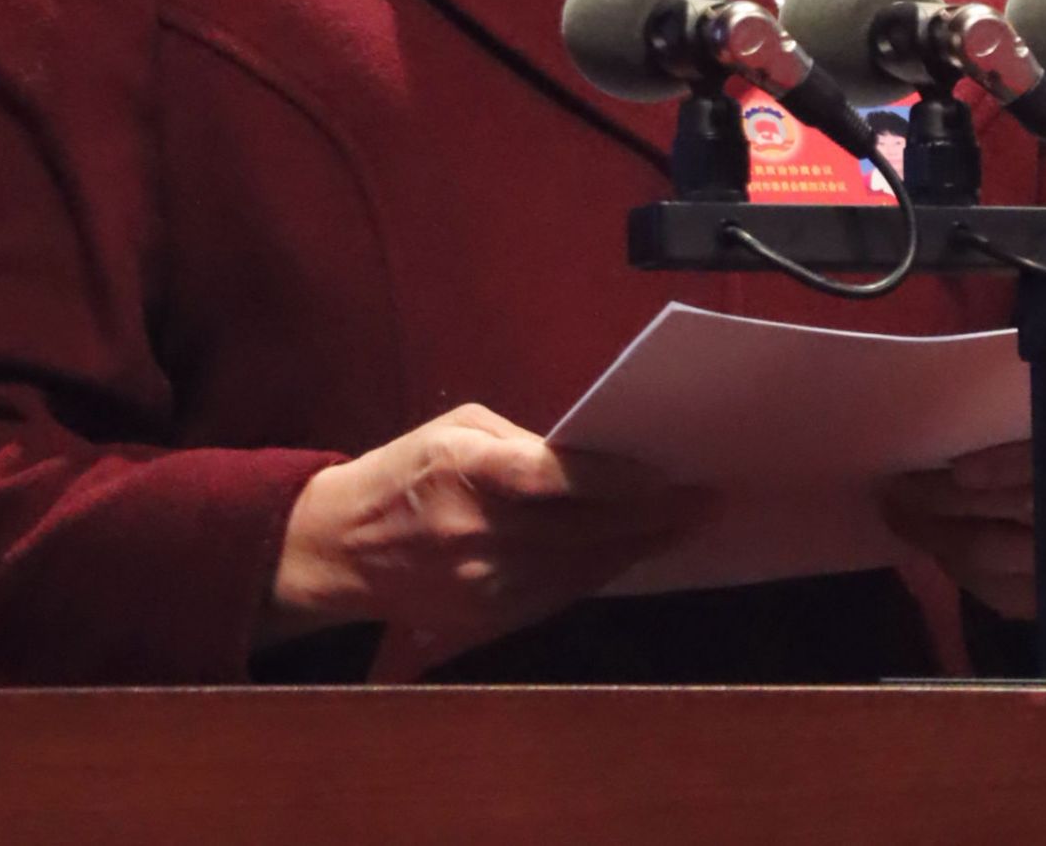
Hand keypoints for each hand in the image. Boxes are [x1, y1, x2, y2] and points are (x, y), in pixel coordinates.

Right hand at [265, 401, 712, 664]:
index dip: (620, 480)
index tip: (671, 475)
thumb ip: (521, 442)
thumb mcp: (455, 428)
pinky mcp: (487, 618)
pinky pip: (559, 594)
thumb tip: (589, 456)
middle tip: (705, 500)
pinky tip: (632, 553)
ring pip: (581, 568)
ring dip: (636, 548)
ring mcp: (484, 585)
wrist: (340, 550)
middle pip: (584, 531)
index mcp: (467, 471)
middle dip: (651, 518)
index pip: (559, 479)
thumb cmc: (403, 471)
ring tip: (682, 525)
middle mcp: (478, 534)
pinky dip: (600, 572)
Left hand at [877, 422, 1045, 620]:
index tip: (959, 468)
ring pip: (990, 551)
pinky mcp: (1040, 600)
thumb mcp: (1035, 423)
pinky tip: (914, 529)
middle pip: (1014, 510)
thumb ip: (1006, 420)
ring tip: (893, 502)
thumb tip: (942, 415)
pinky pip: (982, 585)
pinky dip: (942, 555)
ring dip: (932, 527)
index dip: (1008, 465)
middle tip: (899, 480)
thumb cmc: (1038, 449)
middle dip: (948, 494)